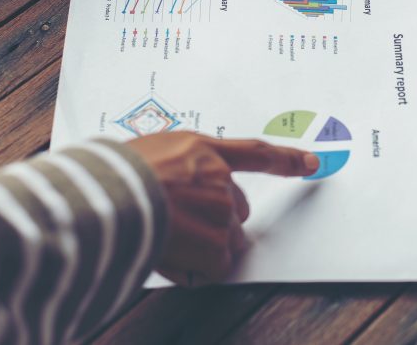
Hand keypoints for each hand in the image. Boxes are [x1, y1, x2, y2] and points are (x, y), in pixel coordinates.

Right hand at [129, 132, 318, 283]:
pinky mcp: (216, 242)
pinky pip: (216, 265)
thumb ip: (176, 167)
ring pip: (226, 239)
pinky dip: (196, 269)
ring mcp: (220, 209)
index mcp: (201, 149)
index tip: (312, 163)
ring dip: (203, 246)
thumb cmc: (111, 177)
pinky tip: (170, 255)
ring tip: (166, 237)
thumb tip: (180, 190)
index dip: (286, 159)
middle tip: (177, 222)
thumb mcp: (147, 154)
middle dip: (215, 220)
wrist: (104, 197)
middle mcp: (218, 176)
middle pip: (236, 209)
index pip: (254, 153)